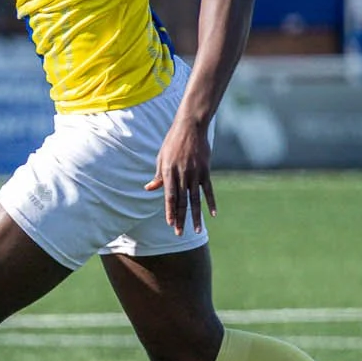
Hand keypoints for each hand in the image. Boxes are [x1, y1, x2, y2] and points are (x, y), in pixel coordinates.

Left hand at [145, 117, 215, 234]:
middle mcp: (182, 175)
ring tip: (196, 230)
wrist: (190, 127)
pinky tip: (213, 214)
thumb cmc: (172, 143)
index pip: (169, 197)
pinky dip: (211, 202)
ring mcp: (195, 174)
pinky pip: (209, 190)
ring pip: (196, 199)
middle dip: (180, 218)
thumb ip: (158, 176)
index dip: (169, 211)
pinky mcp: (206, 171)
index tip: (170, 224)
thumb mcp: (161, 158)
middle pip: (182, 201)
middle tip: (179, 233)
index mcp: (169, 173)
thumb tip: (149, 189)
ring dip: (196, 216)